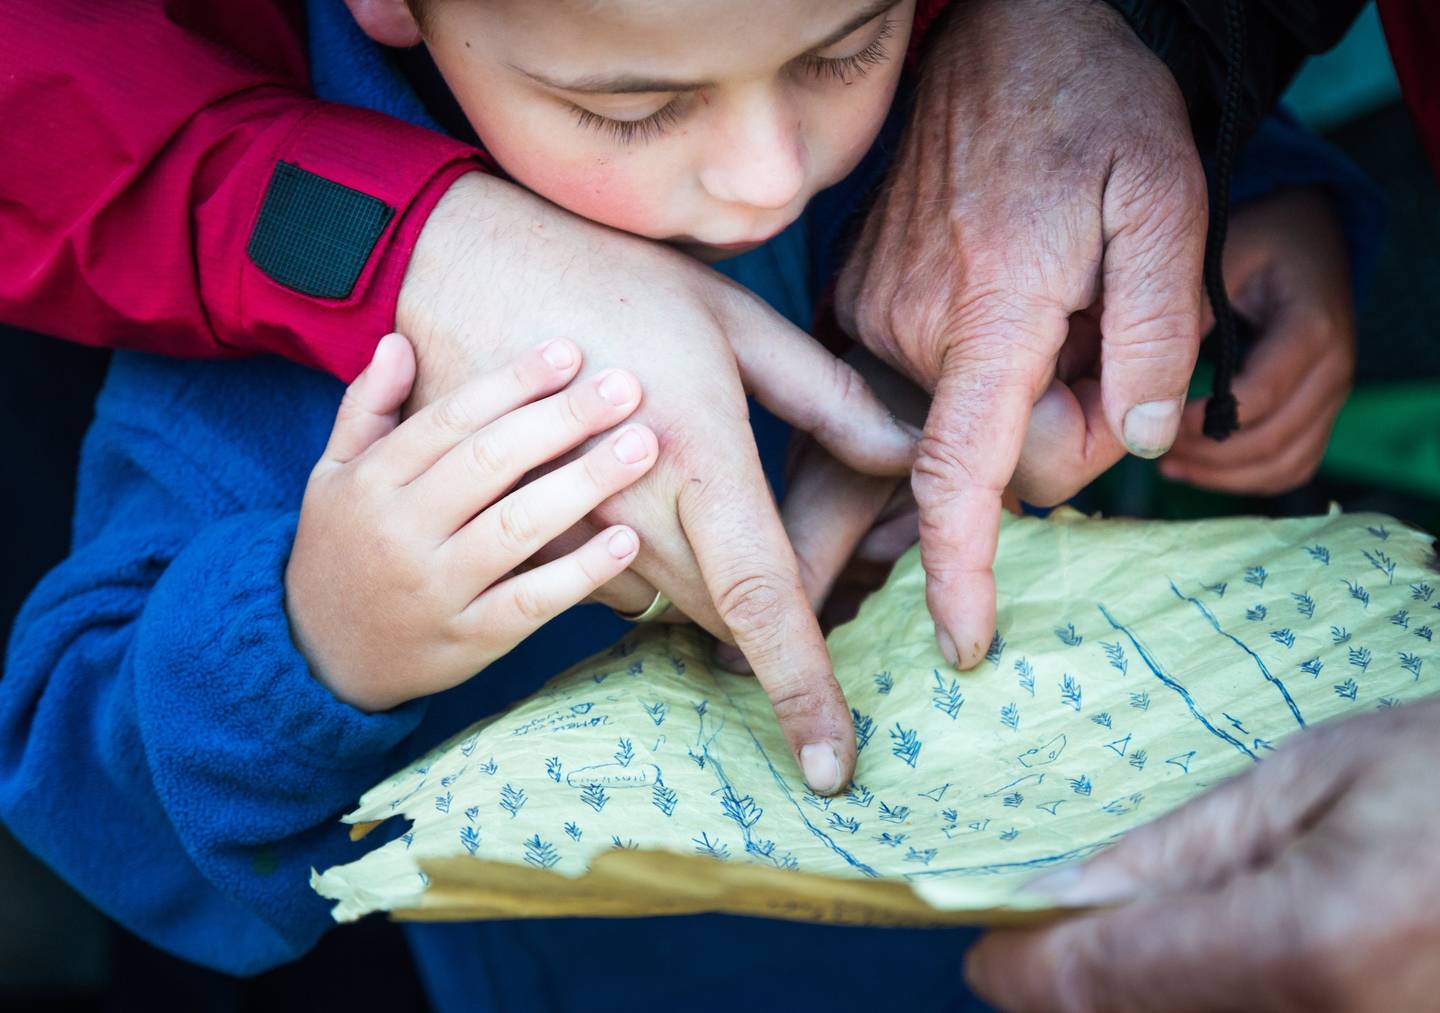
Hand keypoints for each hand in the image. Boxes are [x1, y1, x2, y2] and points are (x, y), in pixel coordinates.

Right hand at [285, 334, 655, 711]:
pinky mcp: (469, 640)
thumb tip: (399, 341)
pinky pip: (531, 601)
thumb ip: (366, 407)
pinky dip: (580, 572)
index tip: (569, 351)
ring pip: (517, 528)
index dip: (512, 382)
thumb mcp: (333, 475)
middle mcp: (401, 532)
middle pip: (490, 463)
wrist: (319, 657)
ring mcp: (436, 589)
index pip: (451, 420)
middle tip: (627, 388)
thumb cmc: (343, 548)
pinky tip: (626, 540)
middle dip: (563, 420)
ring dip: (585, 484)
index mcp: (372, 481)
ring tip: (641, 447)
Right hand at [399, 173, 919, 790]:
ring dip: (700, 579)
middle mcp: (636, 512)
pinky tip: (641, 492)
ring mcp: (570, 531)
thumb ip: (826, 397)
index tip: (832, 765)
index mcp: (702, 459)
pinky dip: (639, 562)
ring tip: (696, 492)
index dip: (804, 688)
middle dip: (765, 611)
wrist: (466, 266)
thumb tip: (907, 454)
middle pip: (723, 615)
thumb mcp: (733, 321)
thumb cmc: (611, 279)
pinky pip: (602, 586)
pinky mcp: (524, 531)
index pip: (764, 601)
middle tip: (788, 538)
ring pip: (666, 604)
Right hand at [836, 0, 1205, 668]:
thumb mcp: (1167, 202)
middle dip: (1064, 435)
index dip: (962, 569)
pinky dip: (980, 377)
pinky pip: (925, 391)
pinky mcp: (859, 307)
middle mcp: (906, 326)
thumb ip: (1161, 329)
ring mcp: (871, 316)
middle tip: (1110, 349)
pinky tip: (1011, 304)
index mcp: (988, 307)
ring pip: (960, 428)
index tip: (965, 642)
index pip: (960, 470)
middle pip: (992, 459)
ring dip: (1024, 400)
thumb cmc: (1096, 111)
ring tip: (1058, 307)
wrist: (1005, 38)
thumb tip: (1143, 442)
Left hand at [964, 683, 1439, 1011]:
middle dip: (1083, 987)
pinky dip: (1222, 1004)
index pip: (1105, 982)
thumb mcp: (1320, 774)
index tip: (987, 944)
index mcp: (1308, 945)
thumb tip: (1069, 890)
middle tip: (1061, 926)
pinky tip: (1224, 950)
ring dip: (1149, 998)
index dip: (1024, 967)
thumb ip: (1185, 847)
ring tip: (1140, 932)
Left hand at [1161, 189, 1355, 494]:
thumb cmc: (1258, 239)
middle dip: (1207, 455)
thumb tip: (1144, 368)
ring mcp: (1333, 395)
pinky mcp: (1322, 411)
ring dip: (1223, 475)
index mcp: (1312, 328)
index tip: (1157, 418)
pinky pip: (1291, 466)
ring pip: (1285, 465)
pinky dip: (1244, 477)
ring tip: (1168, 463)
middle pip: (1273, 442)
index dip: (1204, 420)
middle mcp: (1334, 369)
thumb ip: (1191, 308)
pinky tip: (1195, 466)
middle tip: (1152, 445)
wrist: (1306, 233)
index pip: (1259, 397)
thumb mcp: (1223, 254)